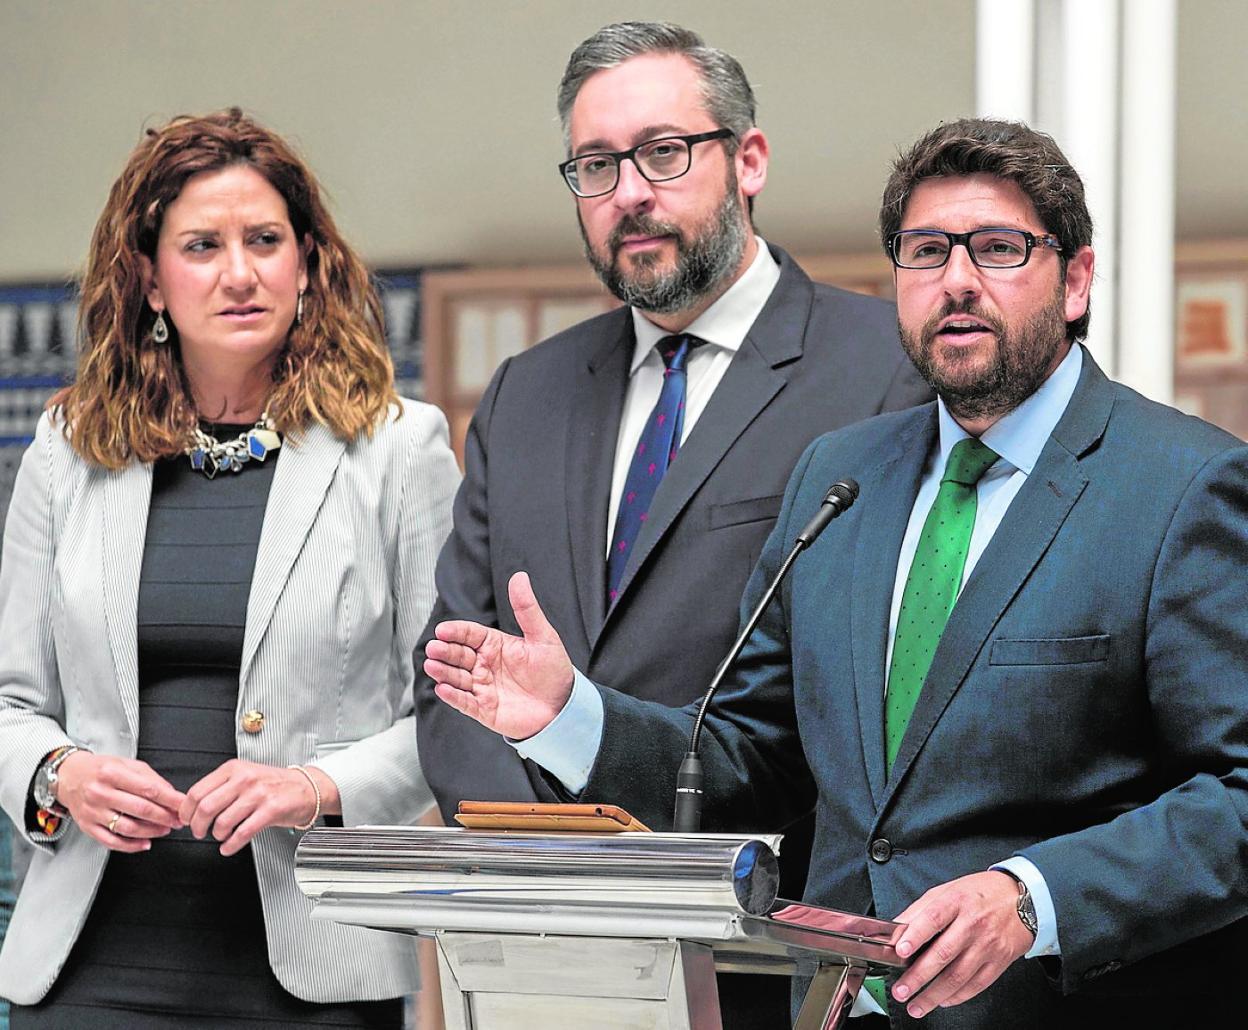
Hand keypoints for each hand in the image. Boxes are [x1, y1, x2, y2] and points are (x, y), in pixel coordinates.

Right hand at [54, 751, 185, 853]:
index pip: (149, 789)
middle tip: (178, 820)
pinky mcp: (87, 827)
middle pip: (140, 809)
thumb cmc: (100, 770)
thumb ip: (150, 778)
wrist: (68, 777)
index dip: (170, 800)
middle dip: (165, 817)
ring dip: (151, 831)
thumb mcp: (127, 764)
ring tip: (164, 830)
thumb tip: (171, 795)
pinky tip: (145, 843)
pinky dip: (131, 846)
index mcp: (112, 773)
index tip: (184, 805)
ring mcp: (93, 812)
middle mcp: (100, 792)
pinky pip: (111, 841)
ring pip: (127, 827)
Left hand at [180, 760, 339, 856]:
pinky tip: (229, 846)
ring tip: (220, 836)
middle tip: (199, 832)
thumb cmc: (274, 784)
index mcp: (234, 769)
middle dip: (198, 826)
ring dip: (217, 835)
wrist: (306, 787)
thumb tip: (193, 807)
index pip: (198, 791)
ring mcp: (259, 794)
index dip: (187, 811)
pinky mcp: (271, 809)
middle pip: (206, 807)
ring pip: (223, 821)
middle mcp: (245, 778)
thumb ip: (221, 787)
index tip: (186, 820)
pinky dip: (231, 845)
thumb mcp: (245, 774)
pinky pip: (243, 833)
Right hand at [424, 571, 573, 739]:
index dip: (456, 631)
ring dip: (443, 672)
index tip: (443, 629)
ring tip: (432, 666)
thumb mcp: (543, 636)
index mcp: (496, 645)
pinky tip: (443, 688)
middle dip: (444, 651)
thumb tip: (520, 578)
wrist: (564, 706)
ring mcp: (483, 687)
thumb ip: (526, 608)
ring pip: (456, 677)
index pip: (470, 634)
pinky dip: (453, 696)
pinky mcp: (484, 709)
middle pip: (458, 655)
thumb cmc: (554, 671)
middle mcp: (485, 665)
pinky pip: (464, 702)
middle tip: (434, 647)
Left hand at [889, 871, 1033, 1018]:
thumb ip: (921, 909)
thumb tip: (896, 927)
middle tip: (901, 990)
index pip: (934, 918)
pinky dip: (957, 996)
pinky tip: (942, 1001)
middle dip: (919, 976)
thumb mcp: (948, 890)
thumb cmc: (980, 894)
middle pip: (943, 953)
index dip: (916, 935)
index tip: (900, 950)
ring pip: (958, 976)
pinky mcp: (999, 963)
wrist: (1022, 901)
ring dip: (934, 995)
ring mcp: (988, 946)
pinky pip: (976, 985)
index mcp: (957, 901)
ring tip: (916, 1006)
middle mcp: (973, 924)